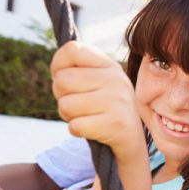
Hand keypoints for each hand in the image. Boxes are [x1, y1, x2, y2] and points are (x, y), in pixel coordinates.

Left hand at [50, 41, 145, 159]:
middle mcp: (117, 80)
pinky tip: (91, 129)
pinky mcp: (115, 125)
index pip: (72, 50)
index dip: (58, 65)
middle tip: (78, 104)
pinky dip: (77, 130)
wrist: (131, 139)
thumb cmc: (105, 108)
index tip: (66, 80)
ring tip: (86, 117)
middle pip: (62, 80)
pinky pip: (75, 126)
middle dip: (62, 96)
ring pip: (65, 105)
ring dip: (69, 116)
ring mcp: (118, 102)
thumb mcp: (97, 82)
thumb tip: (57, 73)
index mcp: (110, 65)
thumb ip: (76, 70)